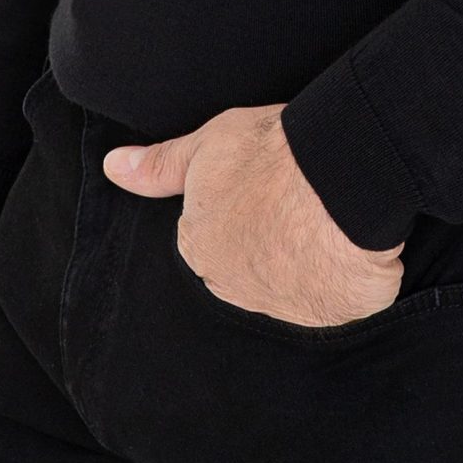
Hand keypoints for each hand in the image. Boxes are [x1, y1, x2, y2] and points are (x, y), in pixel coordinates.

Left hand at [103, 101, 404, 326]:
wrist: (333, 178)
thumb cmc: (269, 154)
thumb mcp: (205, 145)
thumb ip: (159, 166)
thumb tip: (113, 168)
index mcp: (199, 248)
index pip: (212, 235)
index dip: (242, 205)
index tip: (264, 184)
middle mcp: (232, 289)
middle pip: (247, 265)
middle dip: (268, 240)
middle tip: (294, 200)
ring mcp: (282, 308)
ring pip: (290, 285)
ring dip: (304, 261)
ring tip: (324, 218)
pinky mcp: (330, 317)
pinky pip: (335, 301)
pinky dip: (344, 279)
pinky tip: (349, 246)